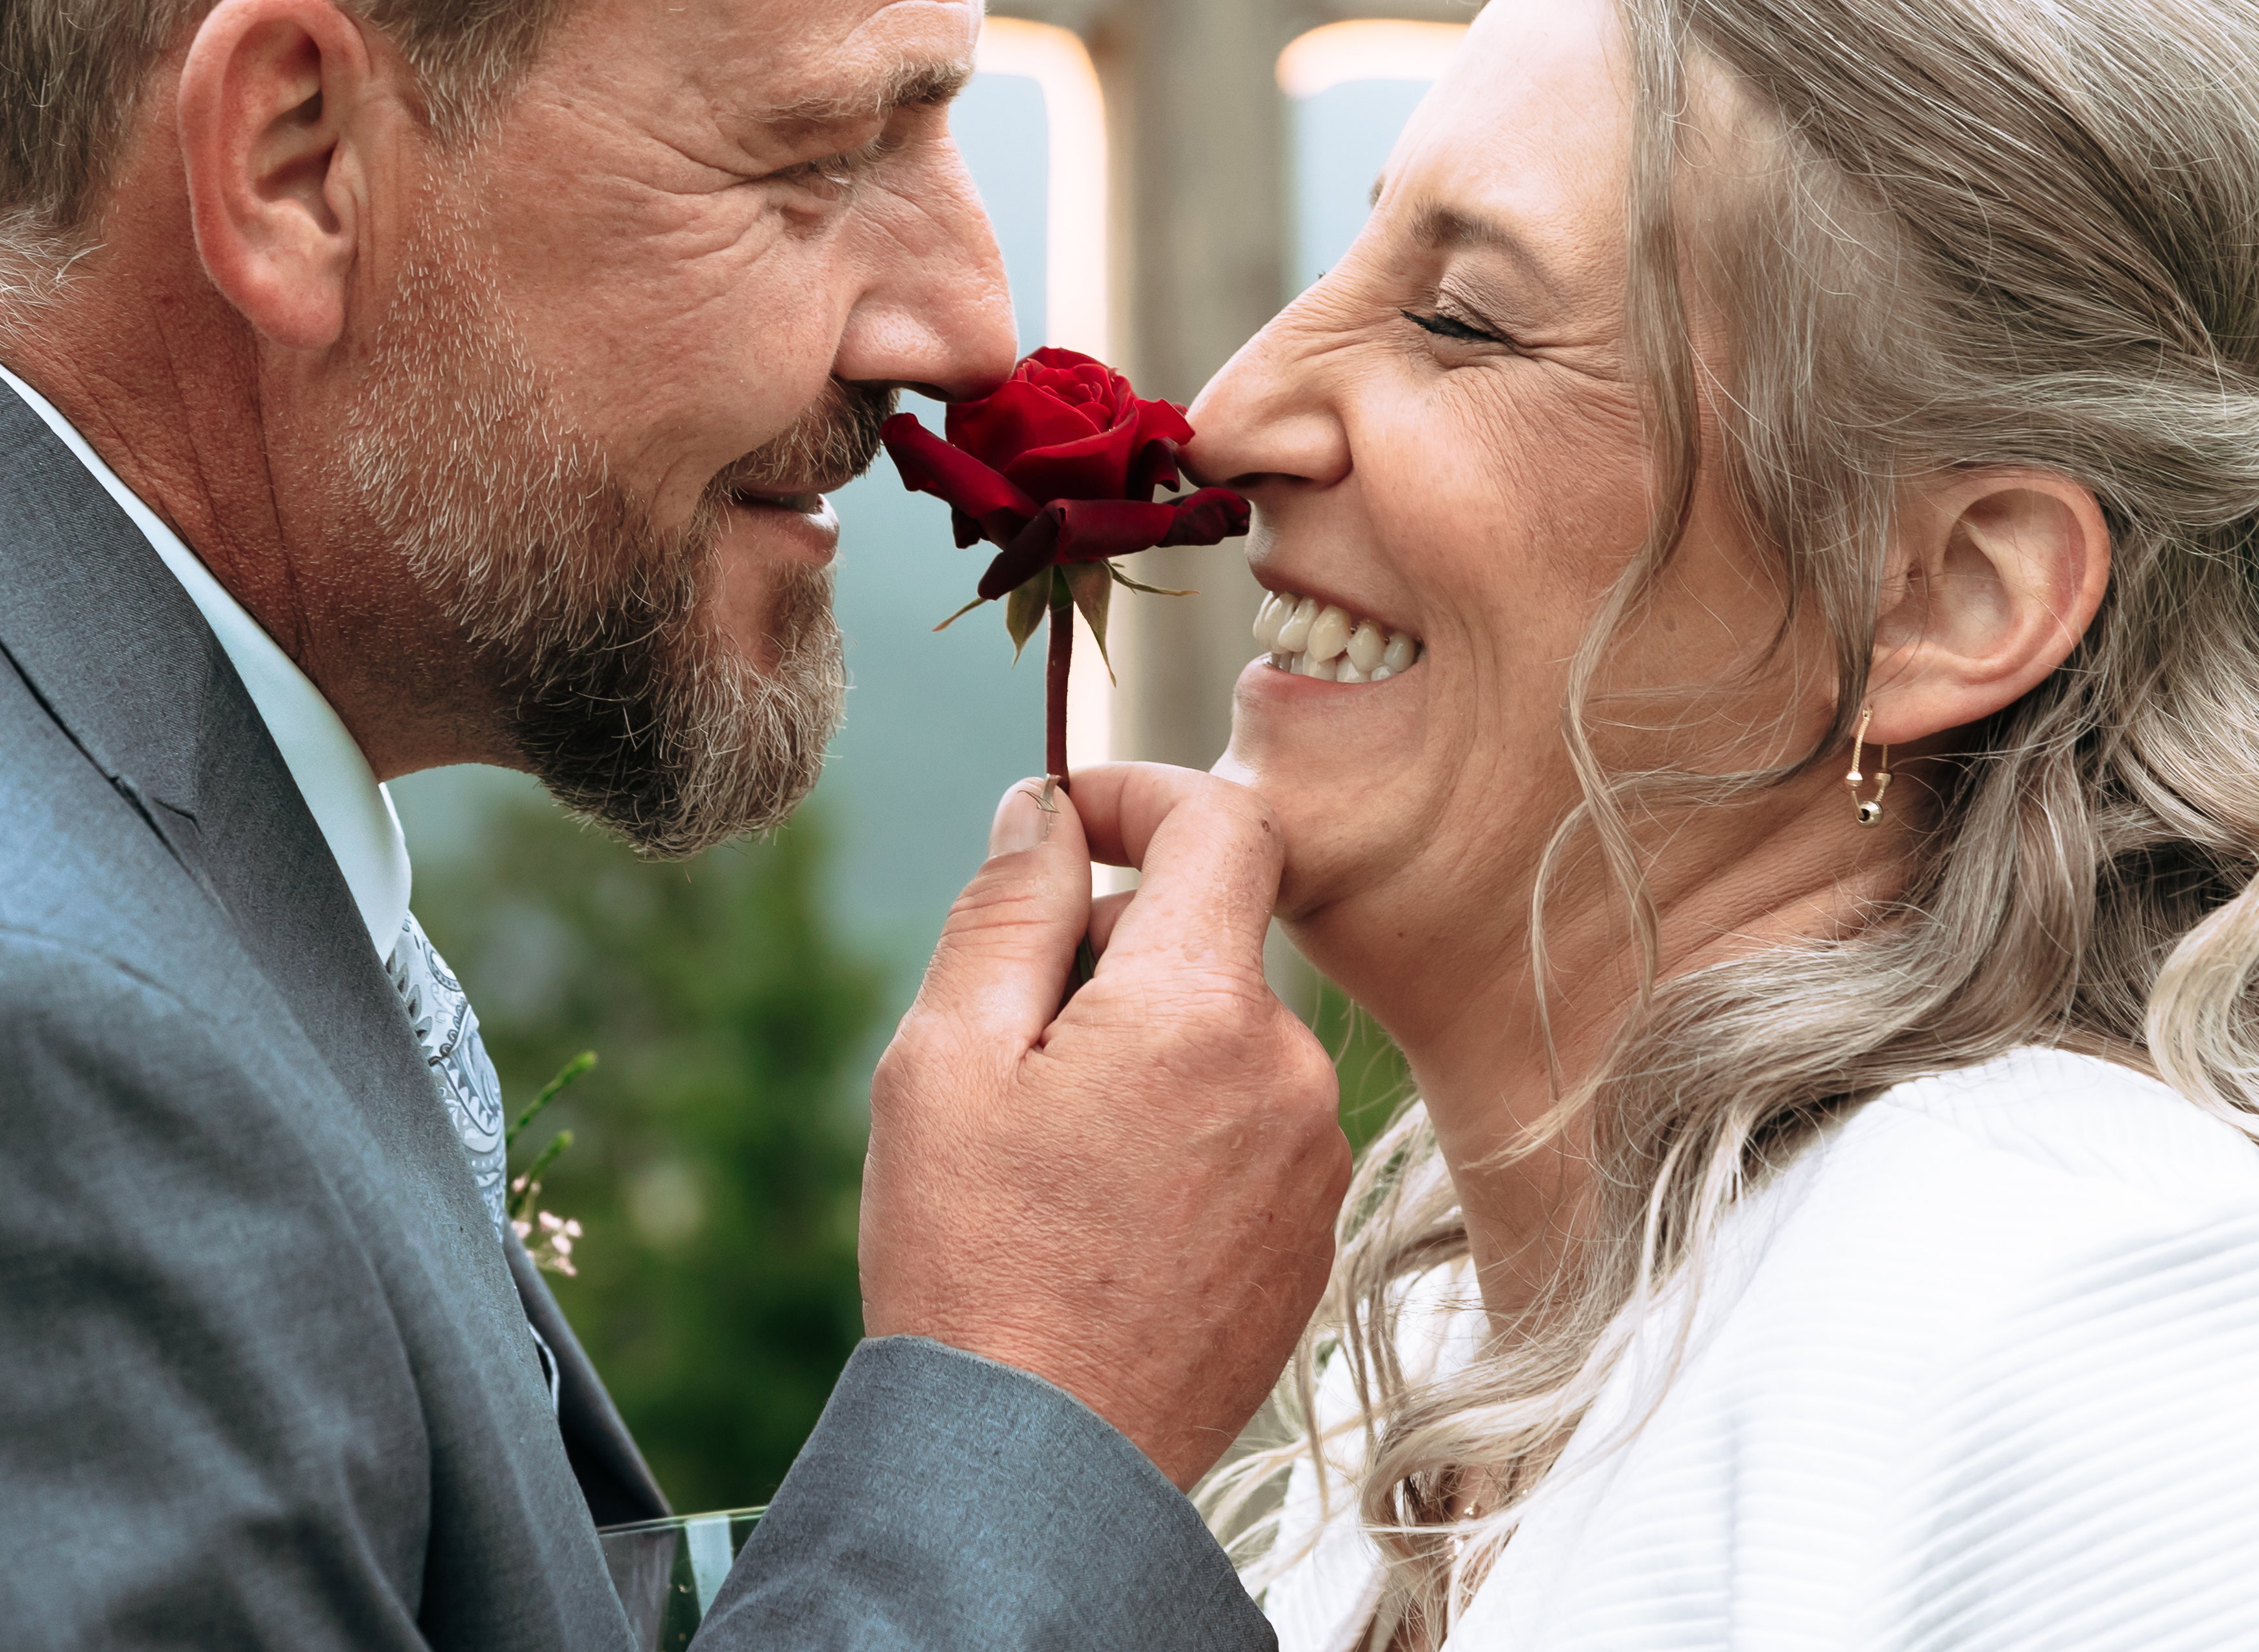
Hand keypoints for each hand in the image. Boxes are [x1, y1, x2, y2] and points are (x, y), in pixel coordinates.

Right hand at [861, 763, 1350, 1487]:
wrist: (1037, 1464)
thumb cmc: (974, 1262)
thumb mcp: (945, 1057)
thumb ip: (1009, 907)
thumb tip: (1045, 807)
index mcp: (1200, 1012)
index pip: (1223, 824)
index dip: (1140, 793)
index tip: (1072, 818)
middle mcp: (1288, 1076)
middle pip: (1207, 942)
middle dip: (1110, 955)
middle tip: (1008, 1048)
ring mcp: (1312, 1165)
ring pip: (1224, 1040)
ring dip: (1143, 1052)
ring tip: (1049, 1154)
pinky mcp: (1313, 1237)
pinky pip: (1248, 1131)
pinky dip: (1179, 1134)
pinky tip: (1101, 1214)